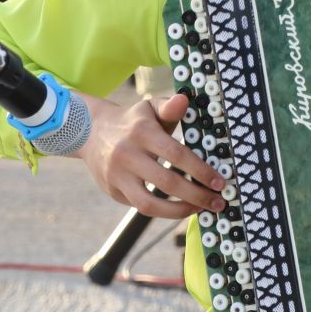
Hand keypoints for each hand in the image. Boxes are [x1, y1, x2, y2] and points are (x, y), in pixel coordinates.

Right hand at [79, 92, 226, 218]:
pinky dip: (163, 211)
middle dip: (197, 196)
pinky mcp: (113, 191)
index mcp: (142, 132)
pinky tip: (180, 207)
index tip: (220, 182)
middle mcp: (127, 155)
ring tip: (200, 209)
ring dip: (179, 211)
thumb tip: (184, 100)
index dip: (201, 171)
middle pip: (167, 183)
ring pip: (149, 204)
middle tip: (218, 203)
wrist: (90, 132)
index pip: (176, 154)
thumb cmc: (133, 122)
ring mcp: (118, 176)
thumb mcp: (149, 108)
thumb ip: (169, 107)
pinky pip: (141, 207)